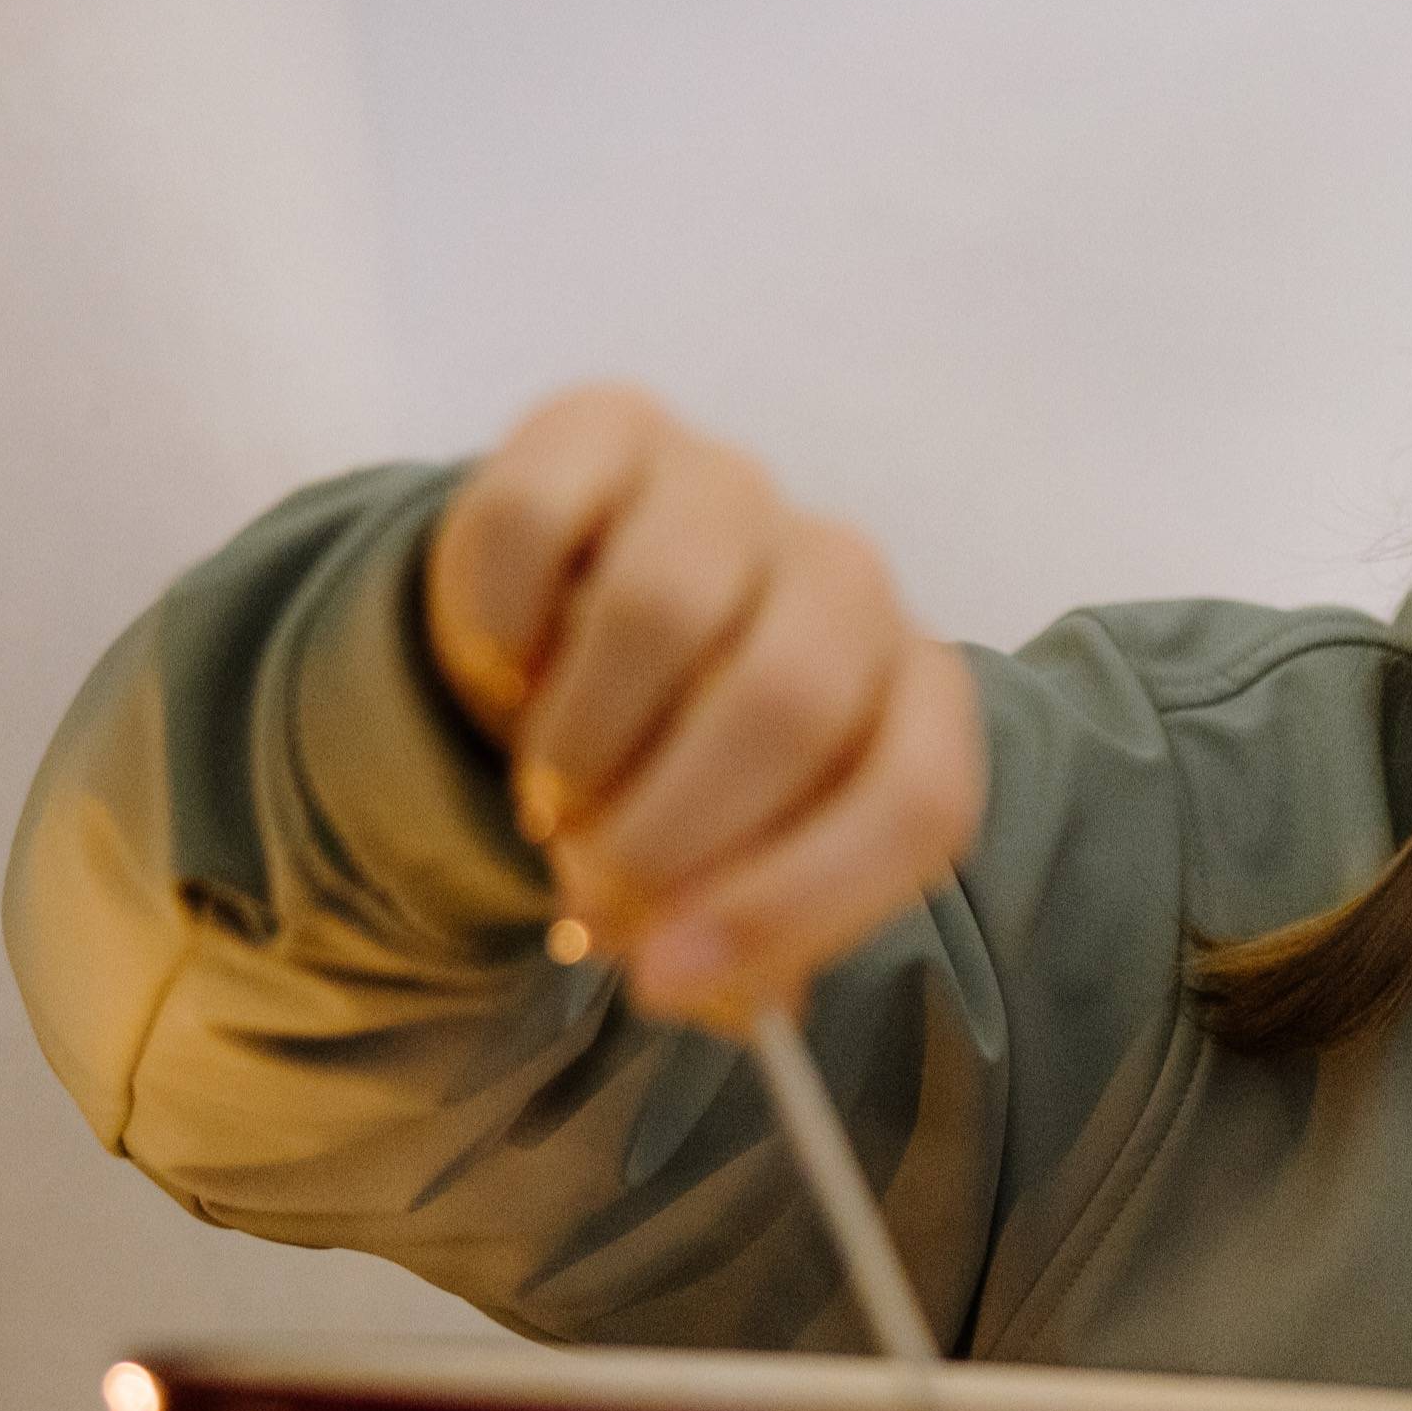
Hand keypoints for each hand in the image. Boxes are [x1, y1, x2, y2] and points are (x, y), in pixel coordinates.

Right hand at [422, 384, 982, 1029]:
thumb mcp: (724, 878)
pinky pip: (531, 523)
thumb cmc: (671, 775)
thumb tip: (686, 984)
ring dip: (577, 743)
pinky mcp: (609, 426)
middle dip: (664, 832)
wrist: (566, 630)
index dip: (792, 905)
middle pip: (786, 703)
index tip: (664, 981)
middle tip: (588, 894)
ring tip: (553, 789)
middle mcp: (847, 576)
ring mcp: (731, 488)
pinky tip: (504, 670)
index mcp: (914, 697)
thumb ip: (733, 949)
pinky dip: (495, 631)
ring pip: (660, 611)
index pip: (916, 800)